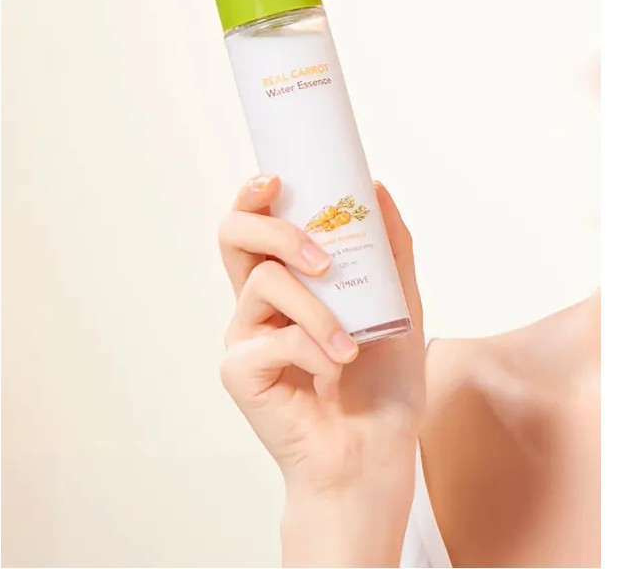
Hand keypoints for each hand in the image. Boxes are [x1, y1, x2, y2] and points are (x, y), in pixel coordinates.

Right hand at [218, 176, 424, 564]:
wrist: (373, 454)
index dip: (253, 195)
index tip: (274, 179)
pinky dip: (315, 350)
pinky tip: (333, 374)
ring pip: (266, 283)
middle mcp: (258, 304)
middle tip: (320, 258)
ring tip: (350, 346)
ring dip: (318, 309)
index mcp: (288, 285)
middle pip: (234, 236)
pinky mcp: (239, 371)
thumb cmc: (384, 385)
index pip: (255, 226)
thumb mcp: (399, 305)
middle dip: (275, 229)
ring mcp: (244, 337)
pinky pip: (274, 338)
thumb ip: (390, 249)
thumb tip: (377, 186)